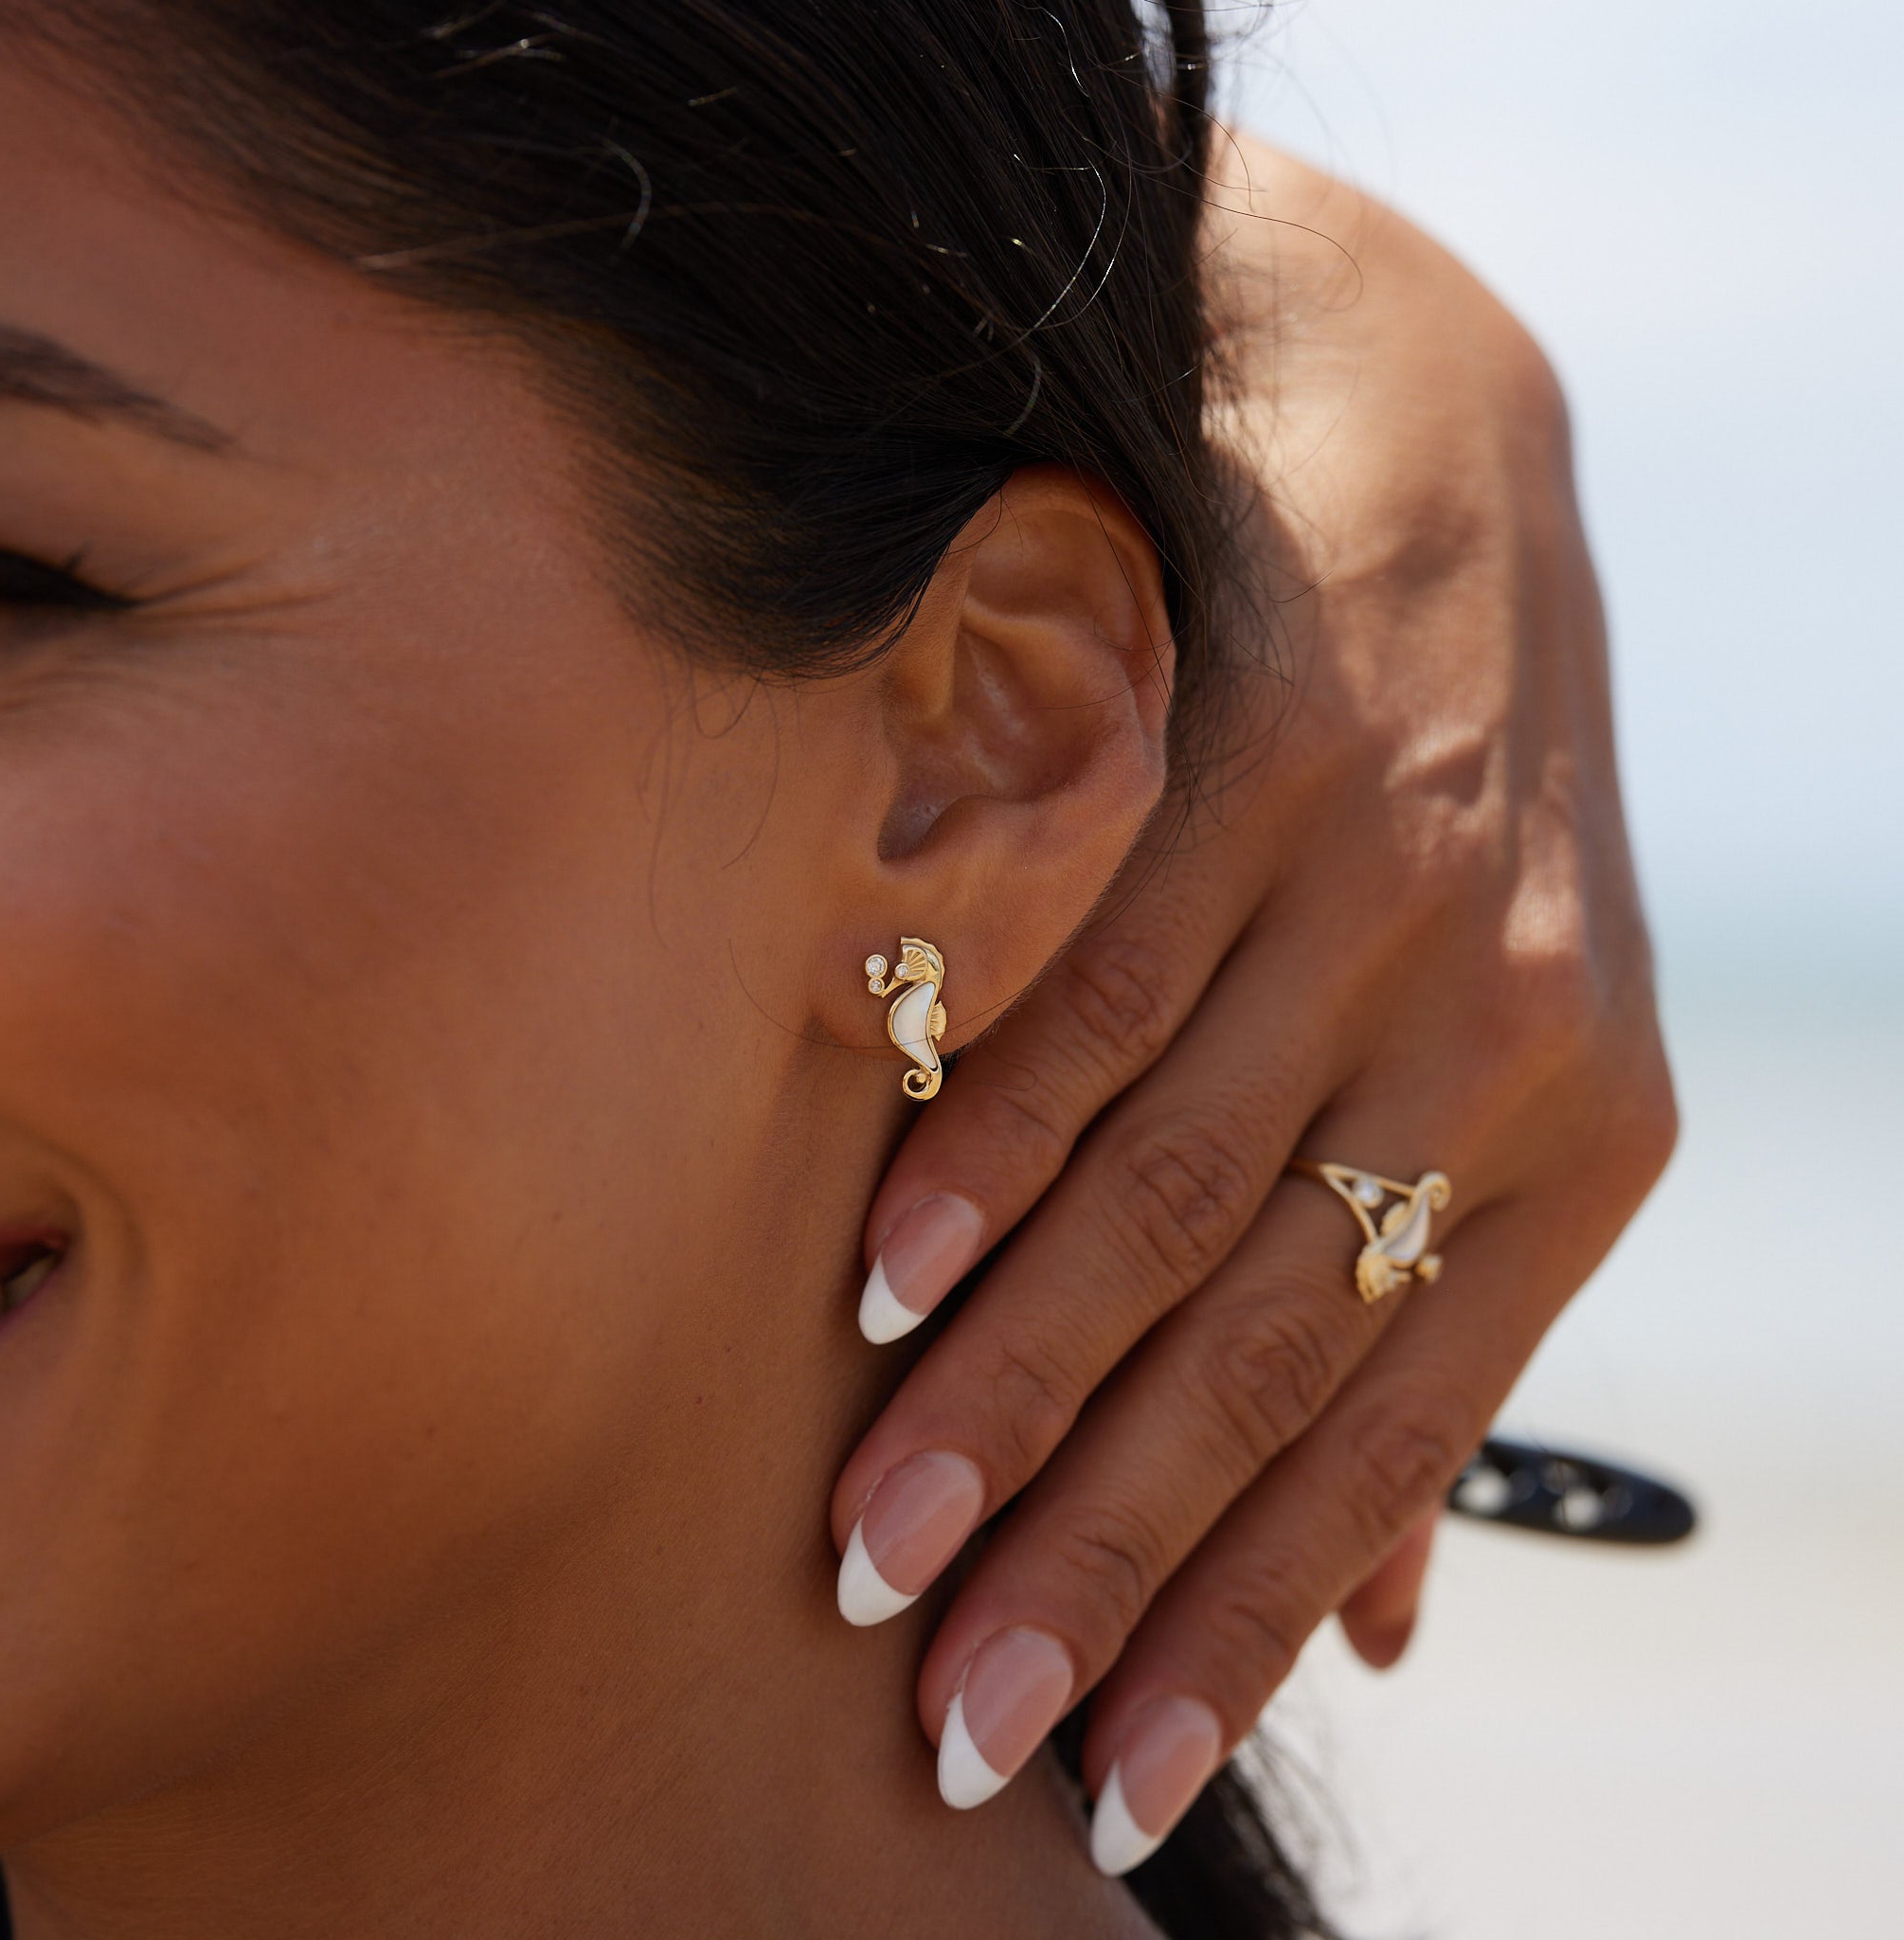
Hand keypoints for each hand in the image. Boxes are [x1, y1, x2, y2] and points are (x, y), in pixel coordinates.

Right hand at [829, 137, 1676, 1851]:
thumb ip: (1424, 1311)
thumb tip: (1388, 1614)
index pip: (1394, 1425)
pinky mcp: (1271, 767)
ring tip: (880, 1539)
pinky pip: (1109, 997)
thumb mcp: (1497, 1054)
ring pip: (1169, 1192)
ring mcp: (1385, 893)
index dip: (1247, 1611)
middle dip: (1098, 1550)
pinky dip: (993, 1146)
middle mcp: (1500, 1032)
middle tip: (951, 1709)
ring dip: (1009, 1384)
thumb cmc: (1439, 807)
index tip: (1107, 1760)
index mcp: (1578, 1141)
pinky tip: (889, 1275)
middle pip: (1262, 1343)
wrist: (1426, 462)